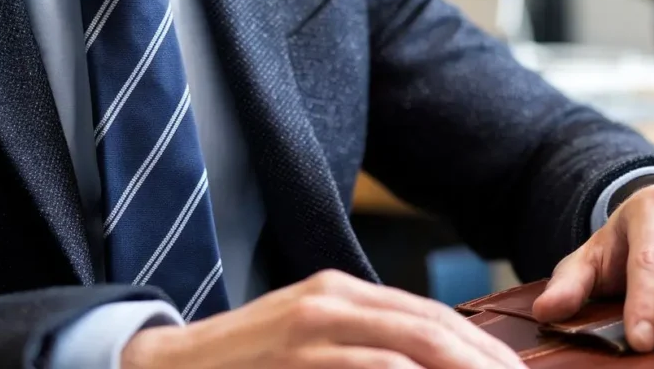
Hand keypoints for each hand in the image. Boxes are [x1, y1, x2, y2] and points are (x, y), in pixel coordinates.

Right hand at [121, 269, 524, 368]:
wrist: (168, 367)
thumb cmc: (245, 362)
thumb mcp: (307, 338)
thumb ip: (361, 343)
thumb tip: (421, 360)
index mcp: (340, 291)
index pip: (429, 314)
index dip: (479, 345)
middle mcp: (332, 300)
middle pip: (432, 326)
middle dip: (485, 361)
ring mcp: (313, 327)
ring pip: (411, 347)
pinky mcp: (298, 357)